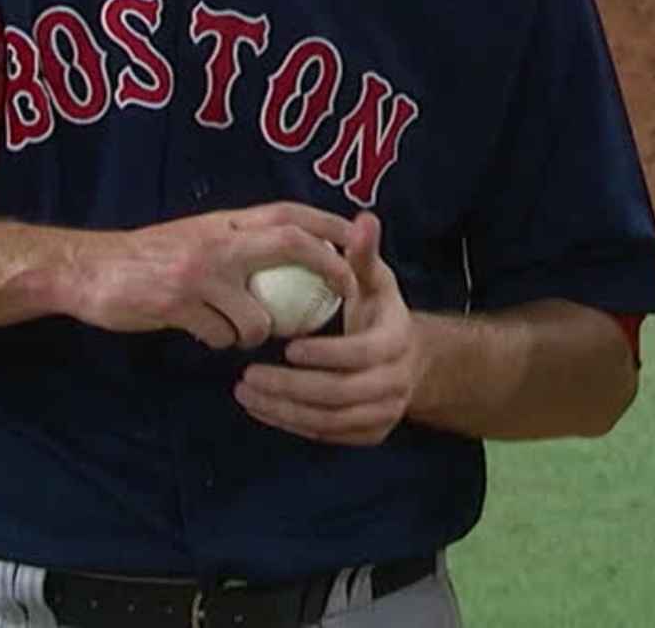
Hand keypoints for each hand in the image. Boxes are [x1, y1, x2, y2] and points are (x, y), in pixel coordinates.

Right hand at [67, 202, 356, 349]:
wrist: (87, 268)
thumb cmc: (144, 256)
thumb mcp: (194, 235)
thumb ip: (233, 241)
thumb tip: (279, 253)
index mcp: (223, 222)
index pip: (288, 213)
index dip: (328, 222)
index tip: (358, 236)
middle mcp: (217, 241)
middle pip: (291, 243)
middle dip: (329, 266)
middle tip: (346, 290)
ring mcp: (199, 273)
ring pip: (259, 312)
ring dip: (262, 332)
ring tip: (246, 335)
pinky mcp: (178, 305)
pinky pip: (220, 335)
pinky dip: (222, 342)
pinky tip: (207, 337)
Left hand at [234, 212, 417, 445]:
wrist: (409, 359)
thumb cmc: (380, 311)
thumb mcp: (375, 280)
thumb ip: (363, 254)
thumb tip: (363, 218)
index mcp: (396, 343)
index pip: (361, 355)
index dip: (325, 354)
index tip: (286, 347)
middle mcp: (394, 384)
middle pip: (339, 395)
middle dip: (290, 388)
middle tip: (247, 376)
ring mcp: (382, 414)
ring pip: (329, 421)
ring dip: (283, 411)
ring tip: (245, 393)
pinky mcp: (368, 434)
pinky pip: (326, 435)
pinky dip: (292, 425)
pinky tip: (262, 408)